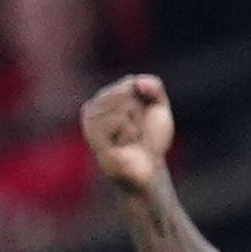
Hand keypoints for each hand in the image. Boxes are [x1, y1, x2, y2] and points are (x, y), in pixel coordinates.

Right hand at [83, 74, 177, 196]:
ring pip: (121, 106)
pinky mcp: (94, 139)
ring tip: (131, 138)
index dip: (144, 102)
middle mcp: (93, 109)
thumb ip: (154, 85)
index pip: (130, 83)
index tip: (142, 118)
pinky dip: (130, 132)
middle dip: (140, 112)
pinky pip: (117, 121)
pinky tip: (126, 143)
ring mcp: (91, 125)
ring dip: (135, 124)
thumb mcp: (159, 106)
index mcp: (104, 98)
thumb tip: (136, 82)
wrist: (151, 169)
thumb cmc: (151, 138)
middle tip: (137, 130)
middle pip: (125, 92)